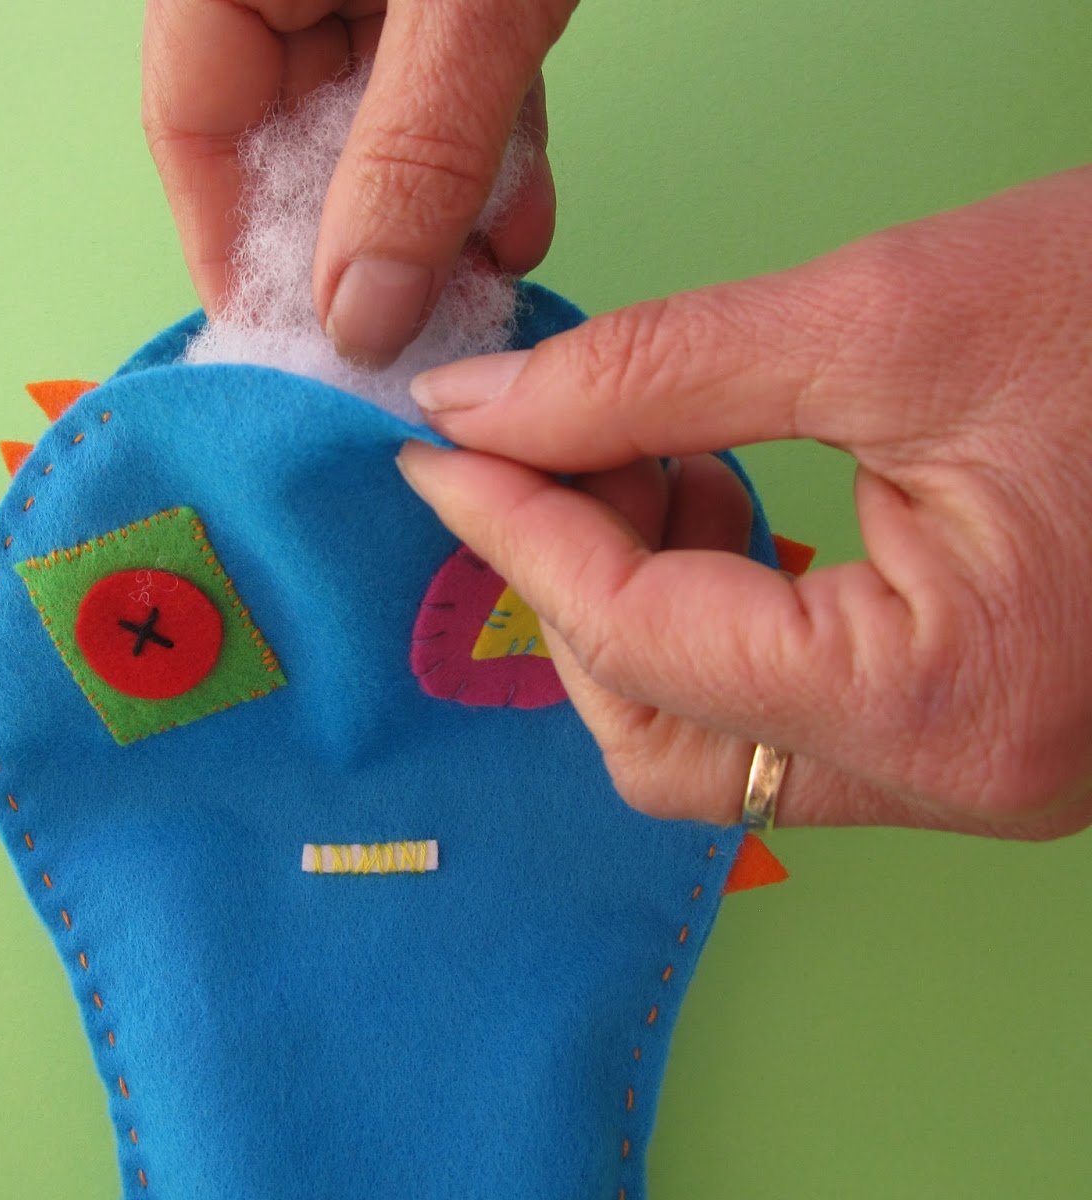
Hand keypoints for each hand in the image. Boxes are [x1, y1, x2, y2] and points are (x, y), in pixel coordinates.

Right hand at [141, 0, 577, 365]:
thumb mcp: (465, 10)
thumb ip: (415, 158)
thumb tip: (364, 322)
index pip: (193, 132)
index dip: (235, 257)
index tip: (293, 355)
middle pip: (284, 143)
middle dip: (363, 247)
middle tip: (415, 333)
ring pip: (373, 128)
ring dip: (437, 214)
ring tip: (487, 278)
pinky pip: (439, 87)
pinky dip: (480, 152)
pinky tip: (517, 216)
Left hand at [398, 166, 1091, 839]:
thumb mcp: (890, 317)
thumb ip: (652, 374)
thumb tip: (477, 410)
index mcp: (944, 699)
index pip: (641, 637)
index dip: (516, 534)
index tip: (439, 453)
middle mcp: (963, 780)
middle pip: (662, 734)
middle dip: (574, 591)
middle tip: (555, 452)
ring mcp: (980, 772)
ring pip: (716, 737)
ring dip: (641, 605)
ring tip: (661, 458)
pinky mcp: (984, 729)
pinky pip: (790, 712)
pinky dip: (719, 615)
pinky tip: (723, 497)